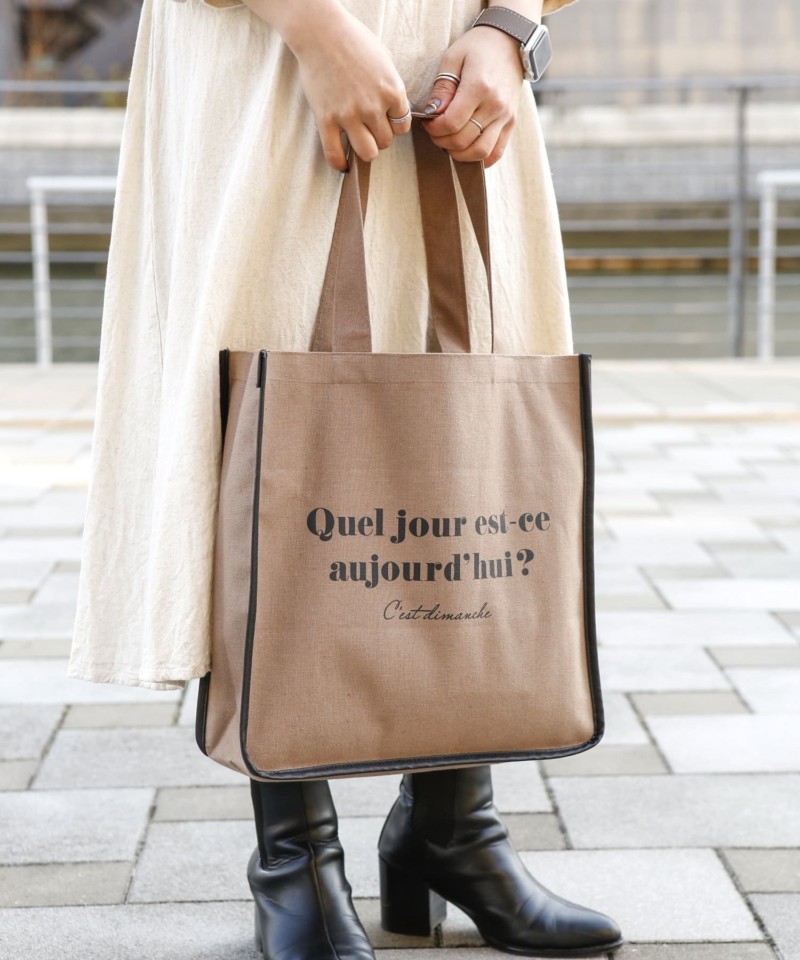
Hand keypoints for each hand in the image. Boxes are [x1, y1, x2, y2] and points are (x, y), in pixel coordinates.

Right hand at [248, 0, 410, 170]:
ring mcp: (349, 115)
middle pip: (386, 142)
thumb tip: (395, 111)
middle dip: (379, 137)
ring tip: (358, 140)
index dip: (394, 126)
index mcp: (392, 91)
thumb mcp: (385, 62)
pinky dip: (339, 163)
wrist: (321, 32)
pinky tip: (342, 163)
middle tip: (369, 128)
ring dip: (365, 150)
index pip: (402, 126)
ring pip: (367, 153)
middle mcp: (373, 106)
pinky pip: (335, 154)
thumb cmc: (353, 41)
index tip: (385, 120)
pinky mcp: (326, 120)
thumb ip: (392, 88)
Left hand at [421, 26, 526, 167]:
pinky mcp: (511, 123)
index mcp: (479, 87)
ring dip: (459, 154)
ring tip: (450, 142)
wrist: (510, 42)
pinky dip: (480, 159)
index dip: (434, 129)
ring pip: (480, 152)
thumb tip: (432, 112)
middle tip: (435, 132)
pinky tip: (468, 150)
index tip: (428, 123)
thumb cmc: (478, 47)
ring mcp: (506, 117)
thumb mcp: (453, 57)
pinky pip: (496, 153)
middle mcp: (495, 105)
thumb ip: (442, 87)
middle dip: (442, 141)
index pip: (451, 123)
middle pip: (463, 140)